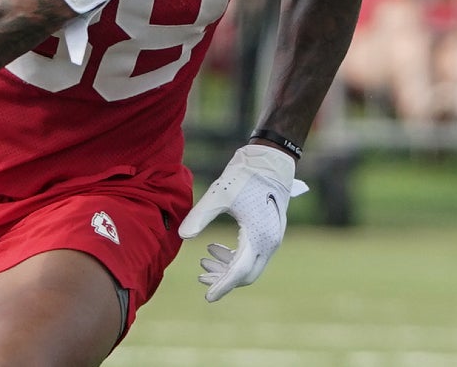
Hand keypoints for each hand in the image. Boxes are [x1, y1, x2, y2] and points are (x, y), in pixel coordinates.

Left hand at [177, 144, 308, 301]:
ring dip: (227, 268)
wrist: (271, 159)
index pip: (239, 272)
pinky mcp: (270, 231)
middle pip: (246, 274)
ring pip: (250, 266)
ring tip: (203, 261)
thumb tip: (183, 236)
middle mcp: (270, 242)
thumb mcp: (218, 195)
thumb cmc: (245, 175)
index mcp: (259, 237)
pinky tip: (215, 248)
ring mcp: (273, 238)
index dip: (222, 286)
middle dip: (223, 279)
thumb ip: (200, 217)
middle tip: (200, 277)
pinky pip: (253, 255)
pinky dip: (234, 257)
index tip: (207, 297)